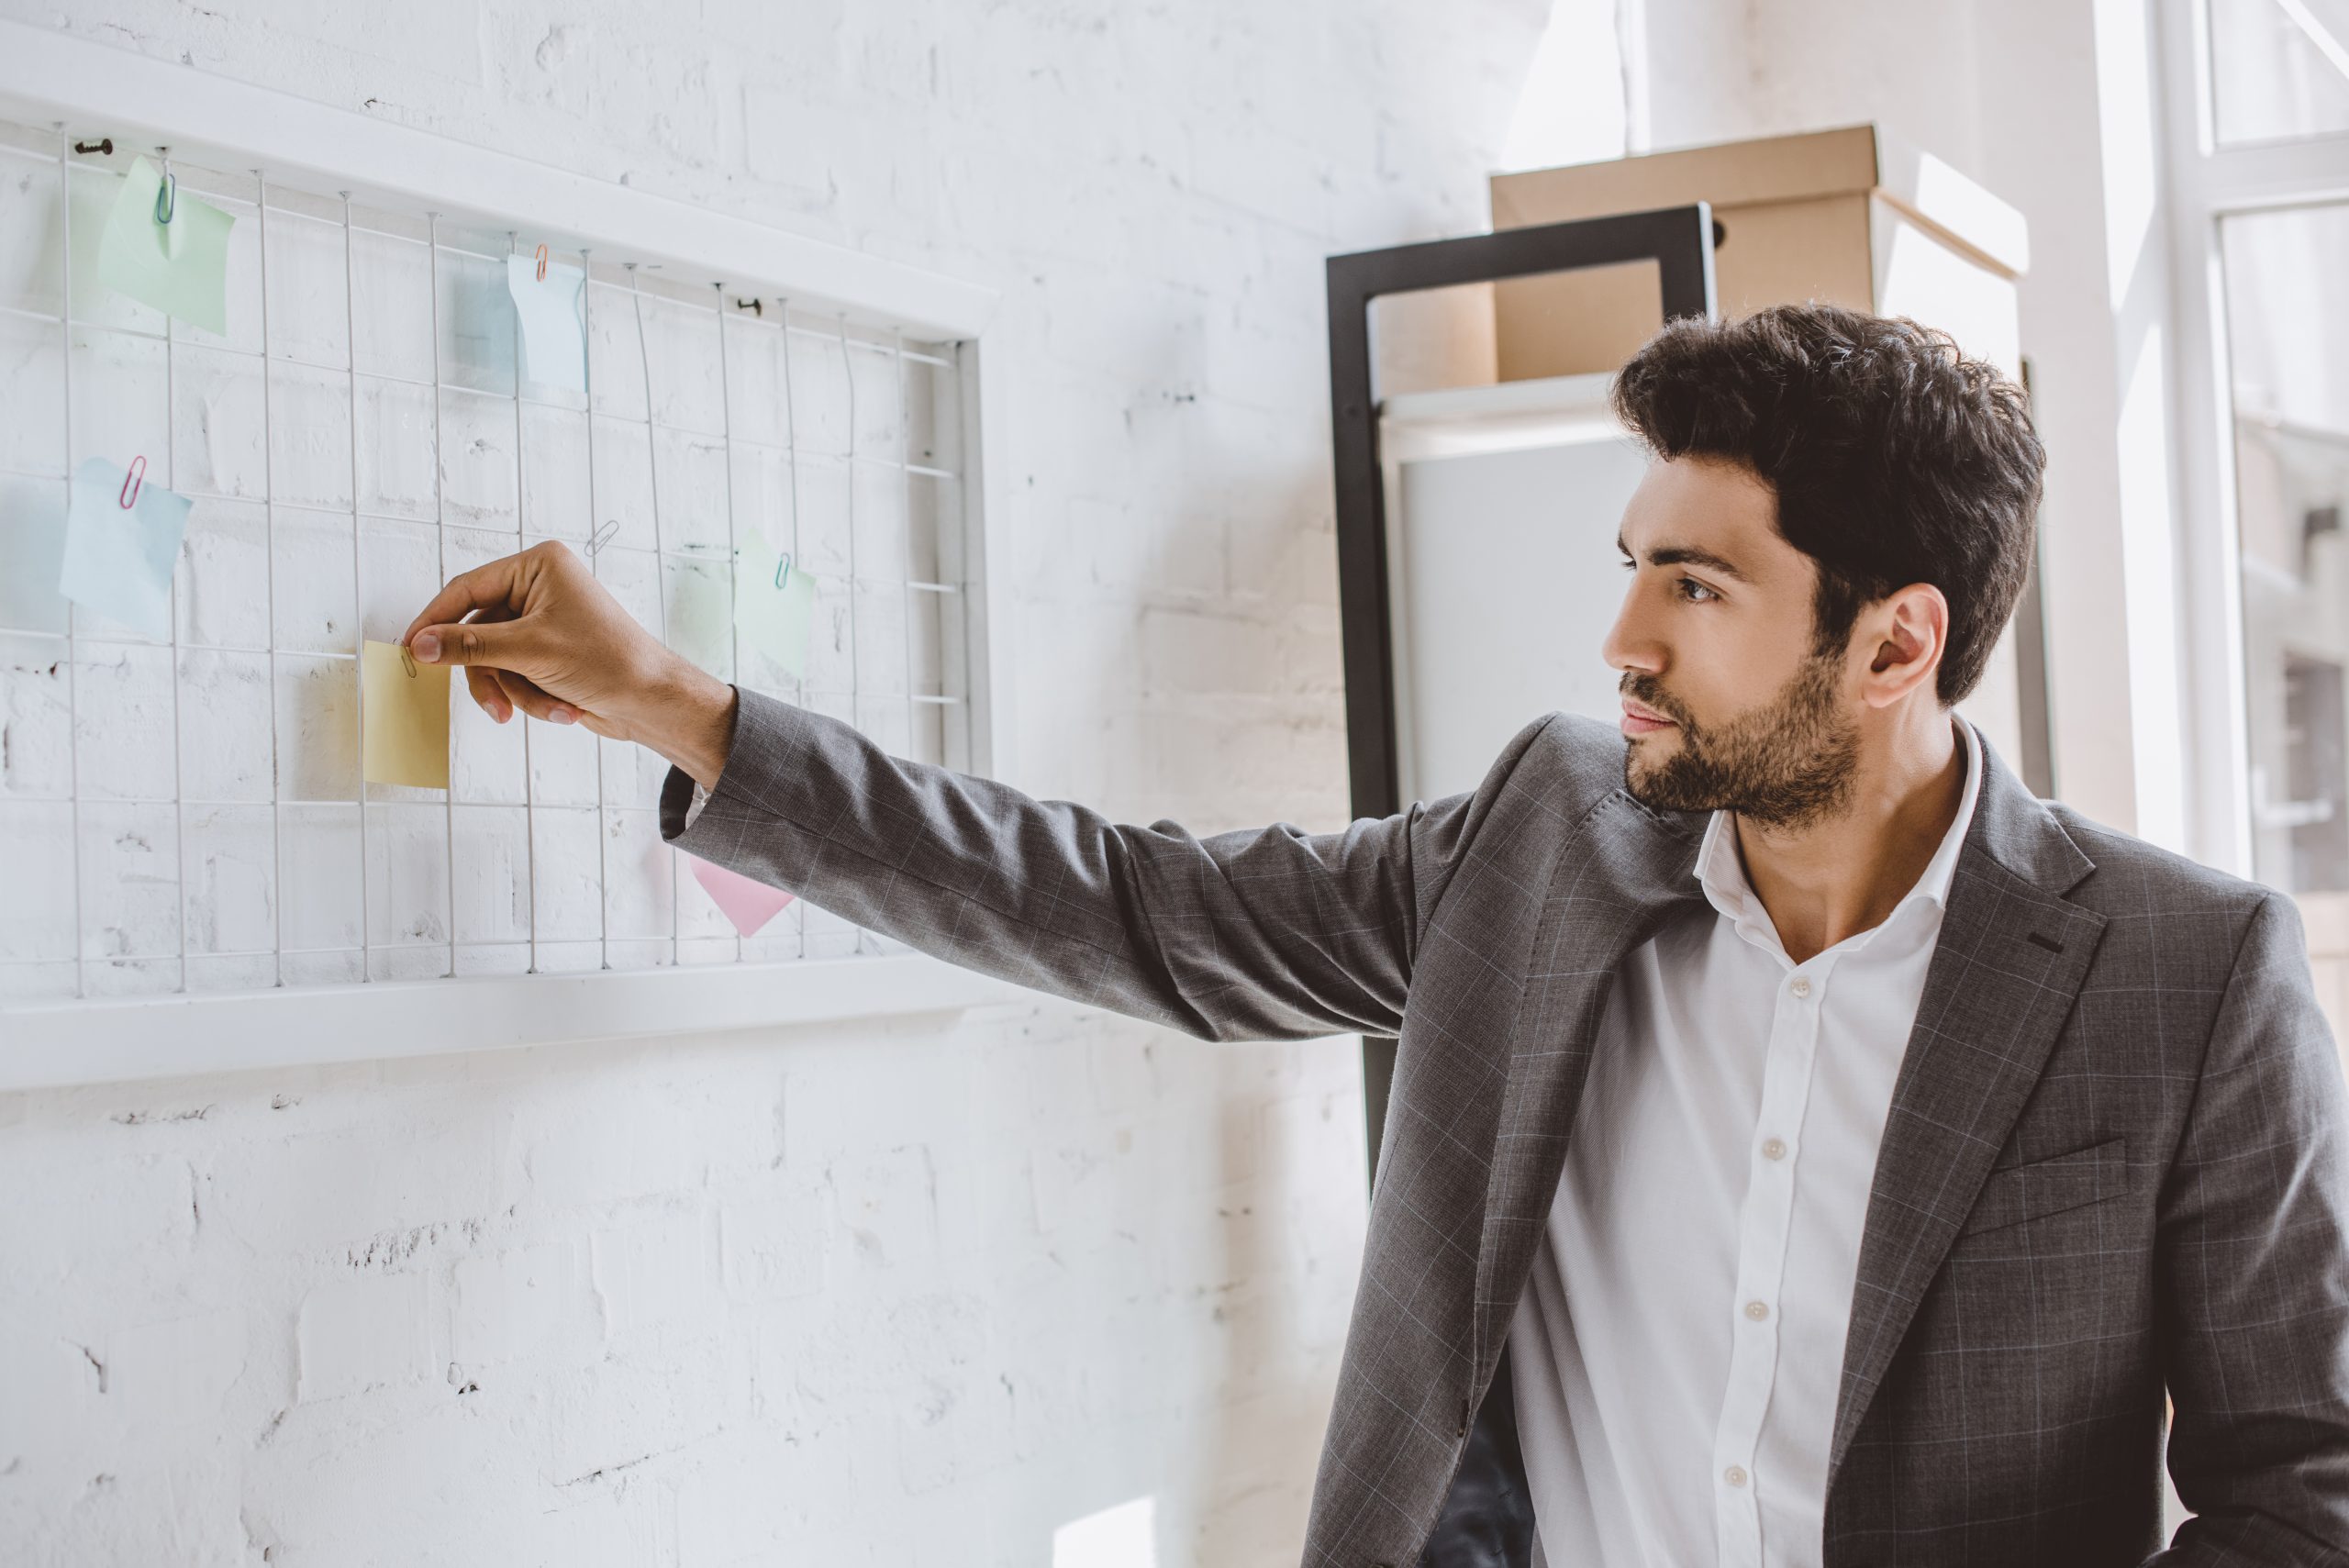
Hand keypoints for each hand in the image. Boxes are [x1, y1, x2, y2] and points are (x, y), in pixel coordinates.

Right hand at [401, 540, 737, 786]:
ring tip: (546, 707)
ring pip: (493, 661)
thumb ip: (469, 646)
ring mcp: (542, 622)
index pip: (468, 588)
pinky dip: (531, 698)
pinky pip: (513, 677)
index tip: (409, 648)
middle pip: (477, 632)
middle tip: (494, 703)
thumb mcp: (529, 651)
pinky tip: (563, 709)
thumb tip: (420, 644)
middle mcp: (540, 588)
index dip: (435, 619)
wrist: (651, 702)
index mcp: (539, 566)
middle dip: (491, 673)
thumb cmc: (608, 662)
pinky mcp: (547, 654)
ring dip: (516, 692)